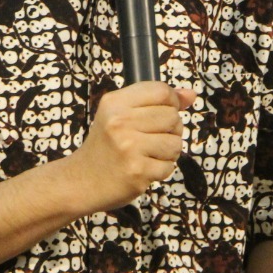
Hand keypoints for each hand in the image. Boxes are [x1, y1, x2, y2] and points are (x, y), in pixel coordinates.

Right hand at [65, 82, 196, 212]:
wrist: (81, 181)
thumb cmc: (106, 146)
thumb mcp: (120, 115)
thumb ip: (156, 102)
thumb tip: (191, 95)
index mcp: (115, 103)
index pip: (161, 91)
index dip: (172, 101)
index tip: (165, 112)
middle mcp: (120, 122)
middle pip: (172, 117)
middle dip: (170, 129)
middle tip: (150, 138)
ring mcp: (129, 148)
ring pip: (175, 143)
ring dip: (168, 152)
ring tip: (148, 154)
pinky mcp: (137, 171)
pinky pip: (169, 166)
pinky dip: (161, 170)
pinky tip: (143, 169)